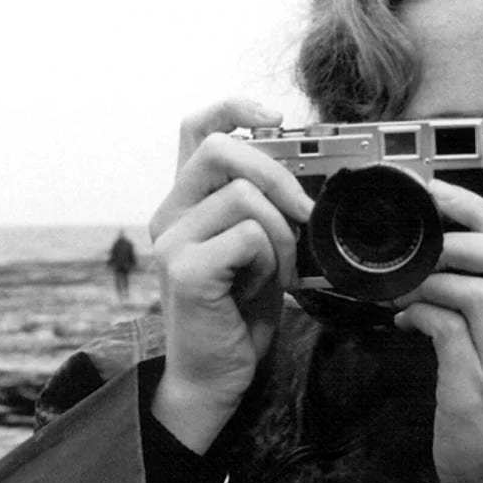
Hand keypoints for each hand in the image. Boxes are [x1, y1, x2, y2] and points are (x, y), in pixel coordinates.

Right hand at [147, 98, 313, 452]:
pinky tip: (260, 287)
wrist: (215, 375)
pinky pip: (248, 236)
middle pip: (220, 148)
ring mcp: (172, 240)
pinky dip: (271, 260)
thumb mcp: (259, 248)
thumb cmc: (239, 310)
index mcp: (189, 200)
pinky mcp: (183, 270)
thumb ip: (265, 207)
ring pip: (243, 195)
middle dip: (277, 173)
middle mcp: (171, 213)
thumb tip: (311, 176)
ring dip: (281, 233)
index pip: (196, 128)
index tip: (275, 116)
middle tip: (306, 211)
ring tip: (277, 270)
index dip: (233, 107)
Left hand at [393, 179, 482, 482]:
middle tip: (418, 225)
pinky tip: (404, 319)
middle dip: (458, 227)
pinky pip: (447, 329)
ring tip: (402, 284)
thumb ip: (476, 312)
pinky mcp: (478, 387)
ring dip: (428, 276)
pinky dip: (419, 313)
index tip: (435, 190)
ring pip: (474, 289)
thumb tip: (430, 272)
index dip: (475, 210)